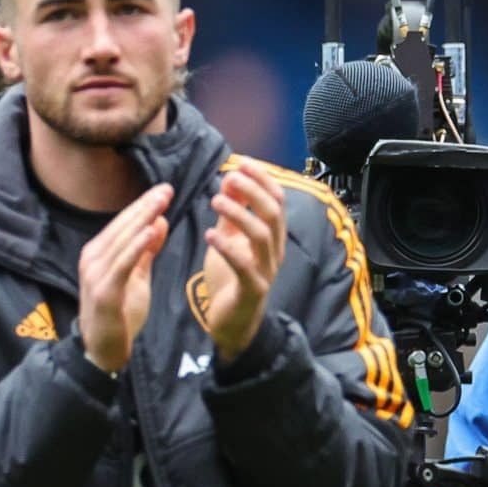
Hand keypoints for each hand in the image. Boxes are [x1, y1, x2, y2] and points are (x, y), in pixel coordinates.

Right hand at [77, 184, 174, 372]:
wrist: (104, 349)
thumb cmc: (120, 313)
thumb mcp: (137, 276)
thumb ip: (146, 251)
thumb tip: (158, 222)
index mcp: (100, 253)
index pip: (124, 223)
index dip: (144, 205)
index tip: (165, 189)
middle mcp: (93, 258)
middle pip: (122, 227)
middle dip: (145, 206)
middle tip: (166, 188)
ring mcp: (96, 274)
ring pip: (121, 240)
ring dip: (141, 219)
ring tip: (161, 202)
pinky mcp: (104, 291)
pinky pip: (122, 264)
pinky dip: (136, 246)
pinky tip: (150, 230)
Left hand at [202, 157, 287, 360]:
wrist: (234, 323)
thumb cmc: (232, 279)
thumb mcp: (230, 239)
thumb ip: (232, 214)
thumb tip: (231, 180)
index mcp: (272, 237)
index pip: (277, 201)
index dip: (262, 180)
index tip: (241, 163)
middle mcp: (275, 251)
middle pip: (273, 214)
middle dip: (253, 191)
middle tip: (230, 177)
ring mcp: (266, 270)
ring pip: (262, 236)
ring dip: (240, 214)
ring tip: (216, 200)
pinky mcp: (252, 290)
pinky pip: (244, 266)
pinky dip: (228, 248)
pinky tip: (210, 235)